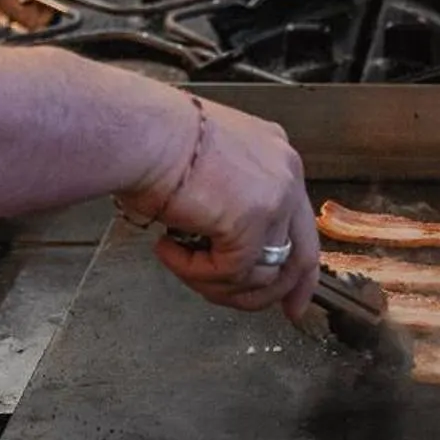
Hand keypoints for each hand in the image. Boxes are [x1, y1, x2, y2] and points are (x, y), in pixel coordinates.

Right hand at [117, 97, 317, 322]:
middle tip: (249, 309)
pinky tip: (167, 249)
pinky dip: (194, 272)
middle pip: (299, 256)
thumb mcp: (208, 166)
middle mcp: (285, 173)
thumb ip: (231, 199)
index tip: (292, 300)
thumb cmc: (153, 140)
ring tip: (181, 264)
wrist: (138, 130)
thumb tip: (226, 245)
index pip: (301, 223)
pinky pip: (230, 273)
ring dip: (216, 282)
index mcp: (275, 155)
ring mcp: (274, 198)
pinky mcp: (252, 222)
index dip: (298, 271)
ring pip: (261, 275)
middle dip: (276, 295)